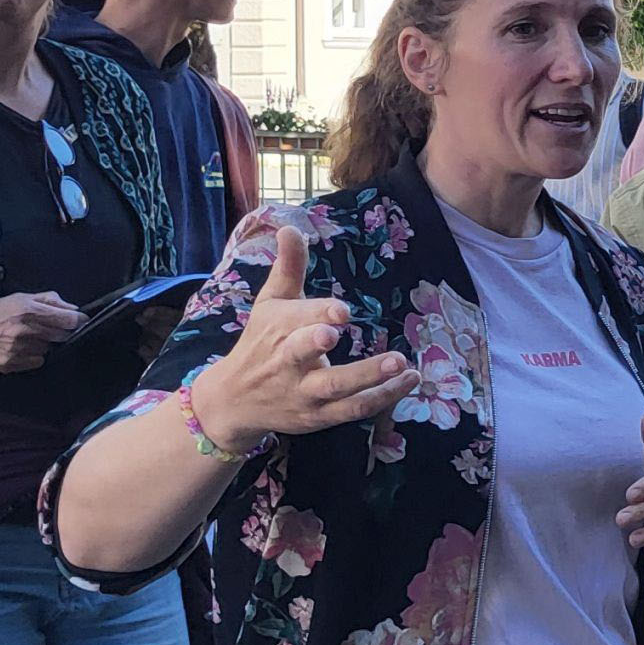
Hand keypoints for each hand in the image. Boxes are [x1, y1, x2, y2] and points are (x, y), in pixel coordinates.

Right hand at [0, 292, 83, 372]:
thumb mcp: (15, 298)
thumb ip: (47, 300)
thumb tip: (72, 307)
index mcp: (27, 309)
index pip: (68, 319)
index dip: (77, 321)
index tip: (79, 321)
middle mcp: (24, 329)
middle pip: (62, 336)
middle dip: (59, 332)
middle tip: (45, 329)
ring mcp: (17, 348)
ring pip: (48, 350)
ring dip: (42, 345)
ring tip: (22, 338)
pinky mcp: (10, 364)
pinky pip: (36, 362)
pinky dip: (31, 357)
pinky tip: (16, 349)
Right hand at [190, 228, 417, 445]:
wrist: (233, 400)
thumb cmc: (260, 343)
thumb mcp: (270, 303)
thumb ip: (288, 267)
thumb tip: (289, 227)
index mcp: (277, 330)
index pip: (297, 319)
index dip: (318, 314)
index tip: (341, 310)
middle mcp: (287, 363)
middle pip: (301, 354)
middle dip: (317, 345)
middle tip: (338, 334)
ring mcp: (304, 393)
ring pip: (336, 388)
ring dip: (368, 377)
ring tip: (402, 363)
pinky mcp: (319, 417)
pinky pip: (352, 410)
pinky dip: (383, 398)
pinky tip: (410, 381)